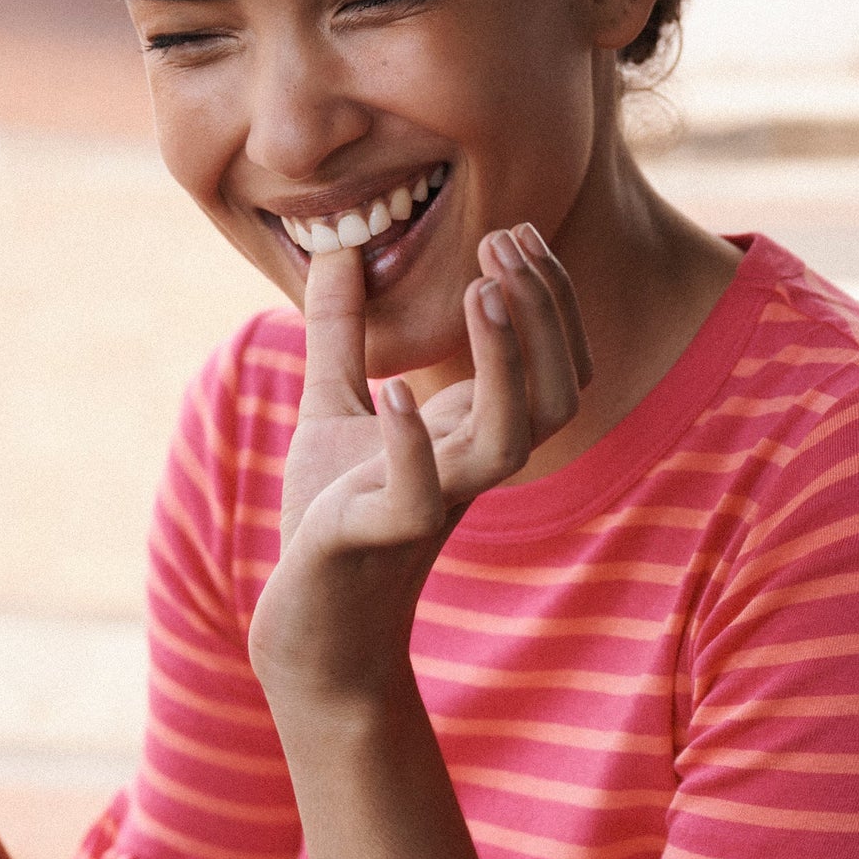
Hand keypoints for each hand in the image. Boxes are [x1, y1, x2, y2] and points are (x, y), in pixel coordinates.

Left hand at [248, 224, 590, 705]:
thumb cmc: (329, 522)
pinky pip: (416, 498)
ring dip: (503, 365)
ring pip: (507, 443)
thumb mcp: (332, 408)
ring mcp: (430, 506)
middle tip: (505, 242)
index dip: (546, 297)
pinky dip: (412, 446)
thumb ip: (341, 332)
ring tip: (481, 292)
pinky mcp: (377, 540)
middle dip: (540, 314)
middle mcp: (467, 471)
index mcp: (471, 436)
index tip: (515, 231)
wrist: (307, 628)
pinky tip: (396, 392)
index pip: (549, 364)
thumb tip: (342, 248)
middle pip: (551, 395)